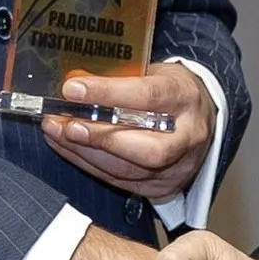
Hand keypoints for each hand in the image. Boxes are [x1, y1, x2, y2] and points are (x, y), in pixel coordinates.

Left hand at [42, 62, 214, 200]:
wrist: (201, 118)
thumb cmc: (170, 91)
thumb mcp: (152, 72)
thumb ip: (118, 79)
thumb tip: (74, 82)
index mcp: (186, 98)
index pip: (148, 97)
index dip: (108, 94)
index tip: (73, 89)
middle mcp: (187, 136)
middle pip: (147, 148)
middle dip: (101, 137)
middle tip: (67, 124)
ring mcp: (178, 166)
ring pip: (129, 170)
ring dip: (86, 152)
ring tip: (58, 133)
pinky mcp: (162, 186)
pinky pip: (120, 181)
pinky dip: (89, 164)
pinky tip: (69, 148)